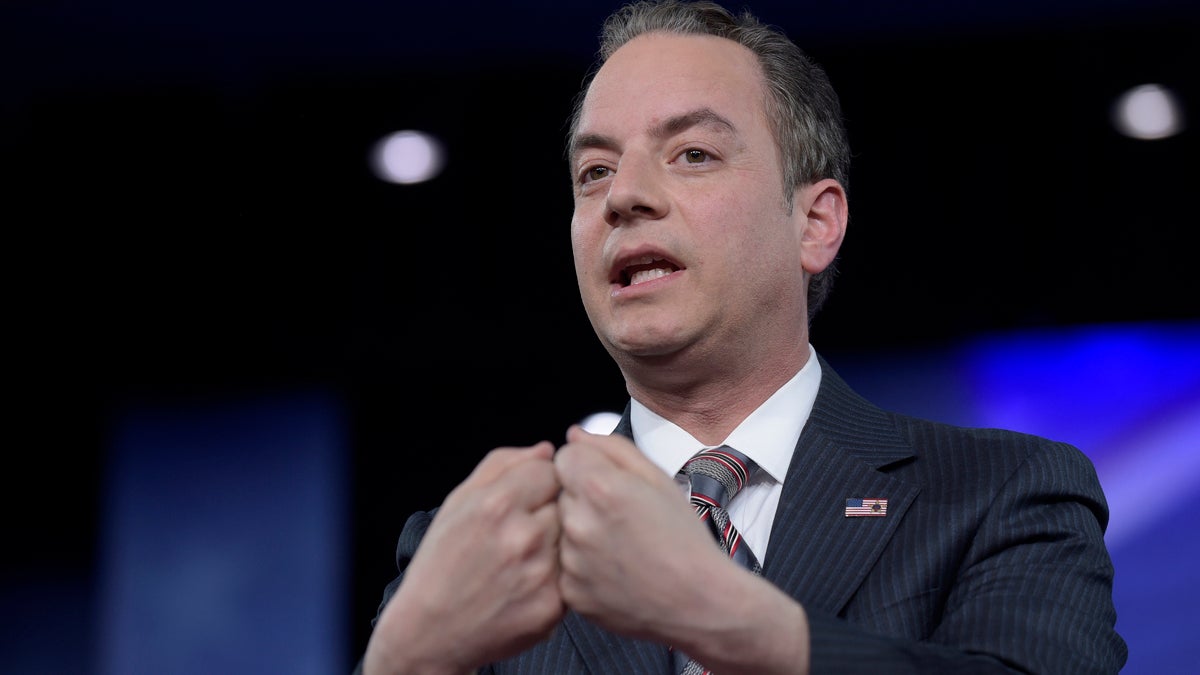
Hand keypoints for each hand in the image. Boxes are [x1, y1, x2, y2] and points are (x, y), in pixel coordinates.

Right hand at [364, 442, 563, 674]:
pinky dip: (553, 577)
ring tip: (519, 560)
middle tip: (518, 533)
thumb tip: (545, 449)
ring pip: (570, 538)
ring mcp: (540, 574)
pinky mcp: (552, 606)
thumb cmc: (440, 565)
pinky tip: (524, 583)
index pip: (549, 468)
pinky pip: (569, 575)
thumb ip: (502, 464)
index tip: (524, 498)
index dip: (537, 482)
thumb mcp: (457, 502)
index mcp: (497, 504)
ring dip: (553, 544)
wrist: (430, 632)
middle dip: (546, 512)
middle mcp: (523, 536)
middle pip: (564, 502)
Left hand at [554, 425, 740, 641]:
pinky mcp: (571, 593)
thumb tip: (575, 435)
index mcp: (600, 488)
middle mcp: (579, 524)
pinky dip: (582, 566)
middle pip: (561, 493)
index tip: (607, 483)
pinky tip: (614, 570)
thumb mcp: (659, 479)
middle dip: (582, 499)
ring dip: (581, 532)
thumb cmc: (684, 539)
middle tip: (619, 518)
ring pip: (561, 530)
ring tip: (619, 546)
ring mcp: (572, 562)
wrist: (699, 602)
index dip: (587, 466)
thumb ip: (612, 448)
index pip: (564, 456)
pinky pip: (564, 566)